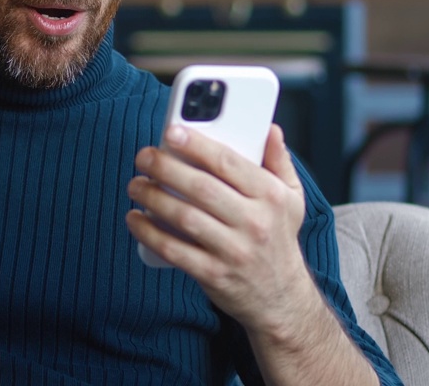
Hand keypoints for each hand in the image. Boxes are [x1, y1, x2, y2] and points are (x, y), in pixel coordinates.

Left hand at [126, 124, 314, 332]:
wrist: (281, 298)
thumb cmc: (278, 239)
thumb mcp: (292, 199)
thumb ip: (279, 162)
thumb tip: (270, 130)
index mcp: (271, 197)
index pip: (229, 162)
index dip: (197, 145)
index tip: (171, 132)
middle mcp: (254, 222)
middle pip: (201, 187)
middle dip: (165, 167)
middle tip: (144, 157)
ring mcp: (233, 250)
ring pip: (184, 217)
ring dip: (153, 198)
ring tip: (136, 185)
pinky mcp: (214, 274)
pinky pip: (174, 250)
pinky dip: (150, 233)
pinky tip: (135, 218)